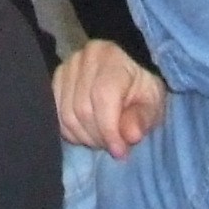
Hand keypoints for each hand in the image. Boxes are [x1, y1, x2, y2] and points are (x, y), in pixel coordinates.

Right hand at [53, 41, 168, 157]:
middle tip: (113, 146)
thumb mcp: (153, 103)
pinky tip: (86, 133)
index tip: (119, 151)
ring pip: (66, 115)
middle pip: (82, 109)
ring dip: (84, 136)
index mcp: (111, 57)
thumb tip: (130, 136)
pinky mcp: (55, 81)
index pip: (102, 97)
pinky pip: (56, 115)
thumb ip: (142, 118)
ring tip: (101, 139)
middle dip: (98, 136)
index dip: (109, 129)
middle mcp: (83, 58)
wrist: (127, 72)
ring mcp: (65, 68)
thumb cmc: (142, 89)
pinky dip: (70, 131)